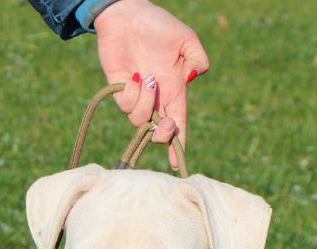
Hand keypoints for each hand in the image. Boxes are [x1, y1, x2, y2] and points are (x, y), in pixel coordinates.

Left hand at [94, 0, 209, 165]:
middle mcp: (156, 99)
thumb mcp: (186, 39)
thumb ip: (197, 58)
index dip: (178, 145)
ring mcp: (136, 96)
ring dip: (147, 103)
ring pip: (140, 121)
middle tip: (164, 124)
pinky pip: (125, 105)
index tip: (177, 164)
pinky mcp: (118, 90)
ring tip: (148, 77)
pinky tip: (134, 75)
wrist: (128, 14)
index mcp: (174, 91)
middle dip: (163, 135)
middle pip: (159, 133)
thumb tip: (195, 76)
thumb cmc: (158, 25)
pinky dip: (131, 93)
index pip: (178, 124)